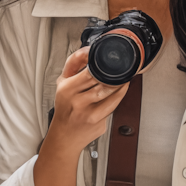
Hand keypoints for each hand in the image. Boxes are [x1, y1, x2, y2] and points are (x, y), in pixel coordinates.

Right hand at [33, 47, 128, 185]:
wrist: (65, 136)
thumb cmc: (65, 108)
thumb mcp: (62, 83)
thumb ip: (73, 65)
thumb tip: (88, 49)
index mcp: (66, 89)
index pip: (87, 71)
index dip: (100, 63)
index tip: (106, 58)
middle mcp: (76, 101)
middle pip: (99, 80)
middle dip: (112, 73)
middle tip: (119, 67)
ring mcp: (87, 112)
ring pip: (108, 92)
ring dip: (119, 83)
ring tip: (123, 76)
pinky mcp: (97, 121)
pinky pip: (113, 105)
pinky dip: (120, 95)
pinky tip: (122, 89)